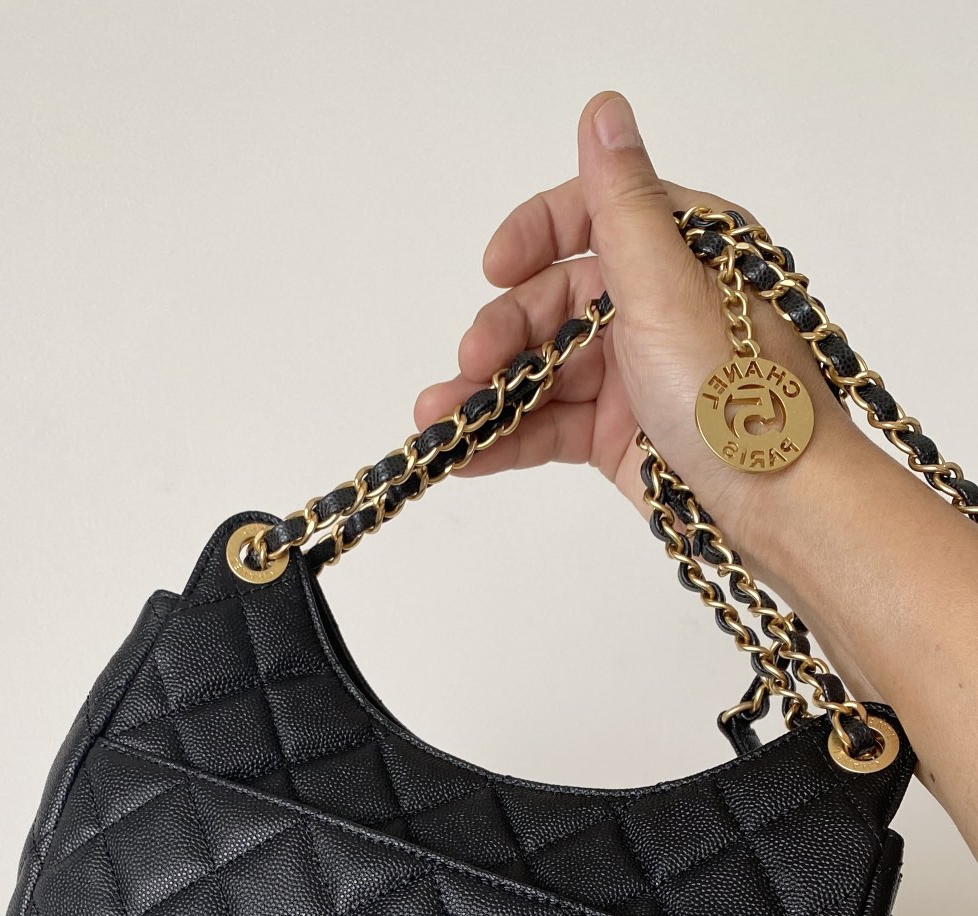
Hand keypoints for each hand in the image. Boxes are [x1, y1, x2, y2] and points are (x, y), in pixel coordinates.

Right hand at [413, 90, 875, 611]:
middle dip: (502, 332)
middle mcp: (656, 305)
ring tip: (437, 419)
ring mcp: (634, 374)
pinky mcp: (618, 436)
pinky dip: (505, 438)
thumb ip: (622, 204)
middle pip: (553, 303)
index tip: (495, 268)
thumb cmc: (734, 391)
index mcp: (680, 252)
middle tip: (471, 363)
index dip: (536, 237)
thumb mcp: (668, 286)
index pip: (591, 218)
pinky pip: (549, 428)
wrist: (777, 507)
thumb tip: (603, 109)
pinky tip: (463, 452)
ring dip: (487, 390)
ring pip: (542, 370)